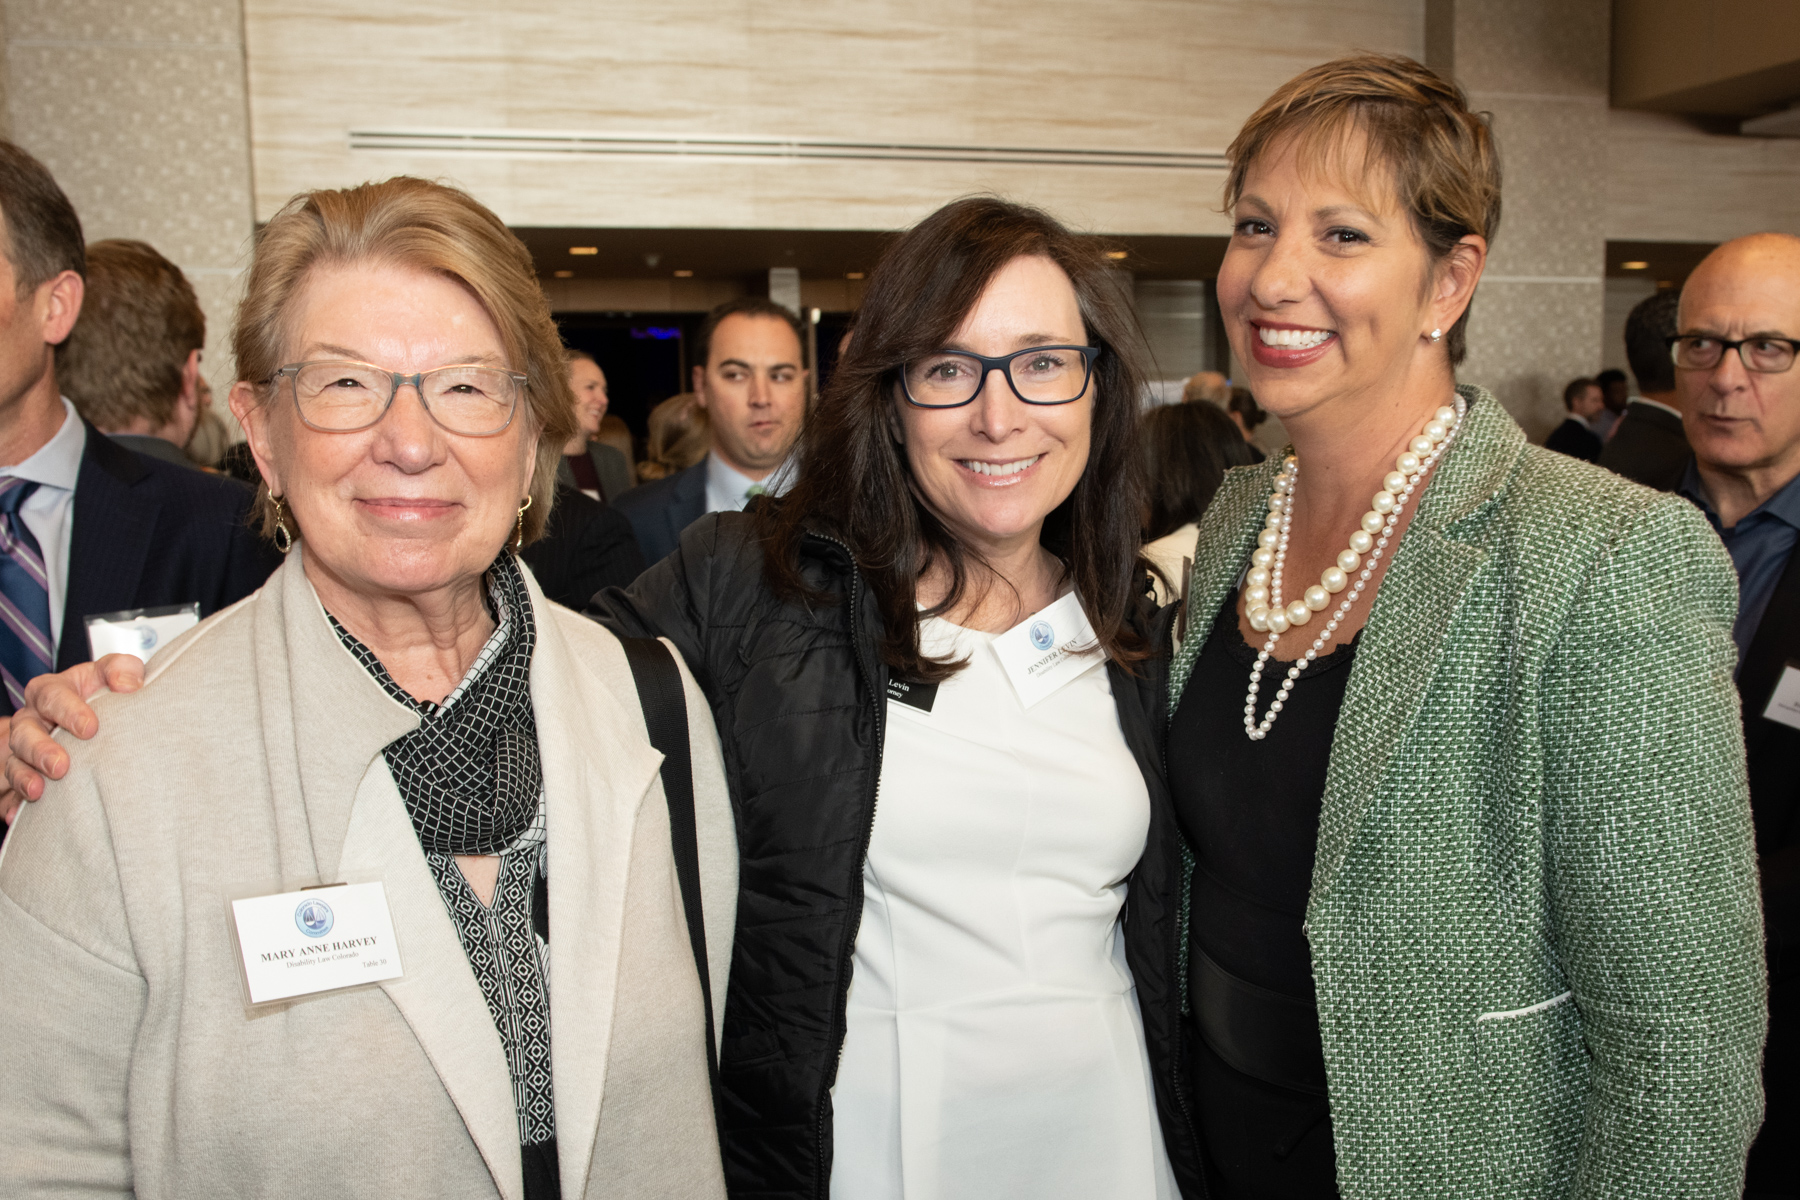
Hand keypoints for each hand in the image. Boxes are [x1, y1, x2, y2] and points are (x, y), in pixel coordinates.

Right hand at [1, 655, 145, 821]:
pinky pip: (8, 791)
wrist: (97, 722)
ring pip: (13, 761)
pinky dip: (12, 802)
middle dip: (40, 749)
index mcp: (52, 691)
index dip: (69, 710)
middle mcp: (33, 719)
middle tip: (60, 766)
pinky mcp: (25, 774)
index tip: (90, 728)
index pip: (52, 695)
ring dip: (23, 776)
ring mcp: (24, 748)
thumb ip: (124, 669)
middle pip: (25, 731)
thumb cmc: (103, 695)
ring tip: (37, 791)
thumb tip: (129, 685)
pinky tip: (16, 814)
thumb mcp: (114, 674)